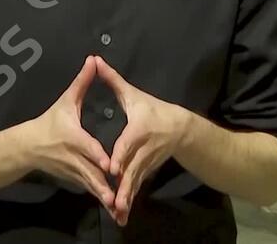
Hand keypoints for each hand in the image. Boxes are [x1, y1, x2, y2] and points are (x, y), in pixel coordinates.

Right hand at [24, 57, 116, 216]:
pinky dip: (101, 198)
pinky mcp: (75, 179)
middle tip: (119, 197)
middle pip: (91, 173)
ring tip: (119, 209)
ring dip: (104, 197)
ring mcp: (74, 171)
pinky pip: (90, 189)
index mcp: (73, 138)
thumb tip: (93, 60)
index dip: (97, 155)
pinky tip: (114, 209)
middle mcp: (74, 158)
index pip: (87, 147)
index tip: (110, 163)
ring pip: (92, 185)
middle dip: (104, 186)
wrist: (29, 146)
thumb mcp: (66, 101)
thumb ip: (82, 82)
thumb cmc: (50, 122)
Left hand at [94, 55, 191, 226]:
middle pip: (132, 169)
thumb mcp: (134, 95)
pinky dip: (129, 201)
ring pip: (134, 182)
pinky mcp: (146, 171)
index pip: (129, 144)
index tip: (112, 167)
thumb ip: (112, 80)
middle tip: (113, 199)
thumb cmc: (154, 109)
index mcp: (139, 130)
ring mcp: (146, 163)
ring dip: (126, 198)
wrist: (181, 129)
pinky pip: (136, 188)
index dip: (121, 155)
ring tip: (117, 212)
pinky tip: (120, 215)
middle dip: (123, 185)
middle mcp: (143, 149)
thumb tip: (95, 61)